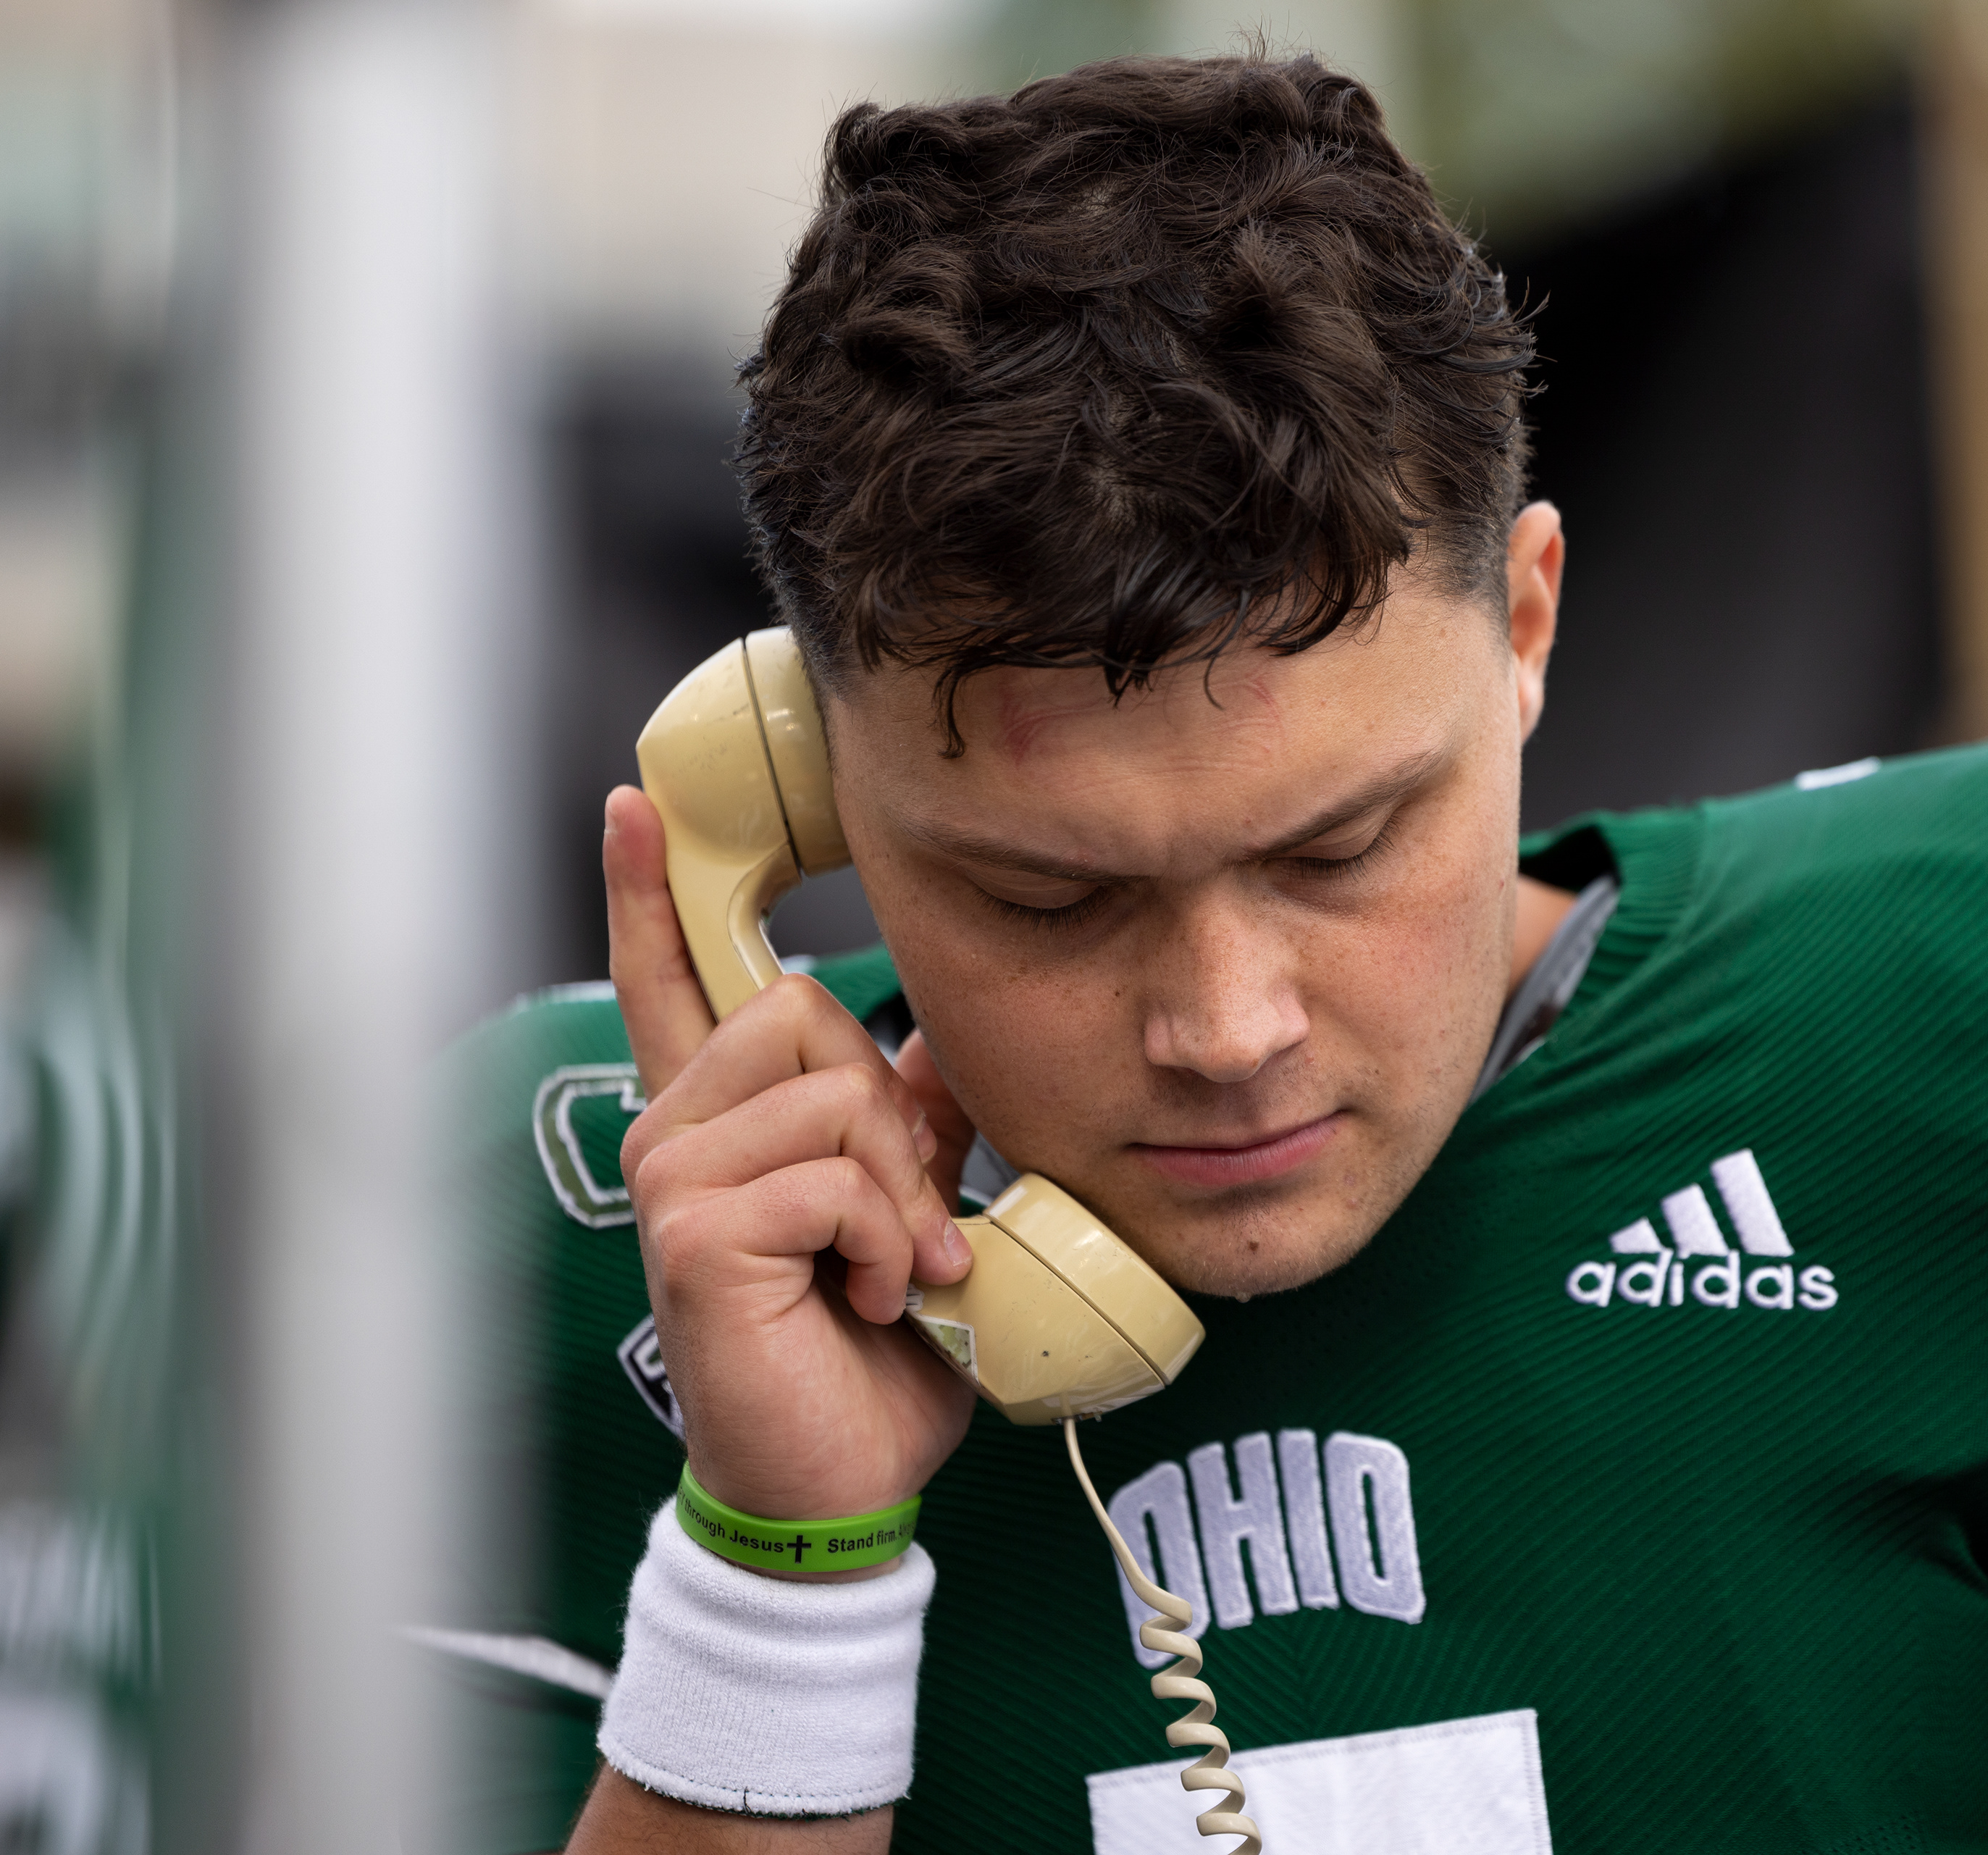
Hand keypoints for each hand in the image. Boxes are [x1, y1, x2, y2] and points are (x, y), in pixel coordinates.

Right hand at [604, 786, 977, 1565]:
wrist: (845, 1481)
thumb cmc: (868, 1355)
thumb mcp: (903, 1214)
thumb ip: (906, 1122)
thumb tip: (936, 1039)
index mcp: (720, 1127)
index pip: (672, 985)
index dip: (649, 895)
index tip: (634, 805)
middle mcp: (675, 1138)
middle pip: (801, 1010)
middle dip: (891, 1115)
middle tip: (901, 1222)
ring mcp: (671, 1181)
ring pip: (831, 1093)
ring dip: (897, 1191)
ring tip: (888, 1270)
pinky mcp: (692, 1234)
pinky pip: (832, 1178)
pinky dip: (883, 1243)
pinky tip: (867, 1300)